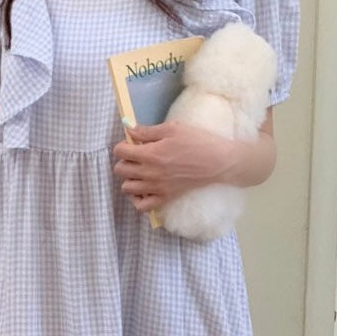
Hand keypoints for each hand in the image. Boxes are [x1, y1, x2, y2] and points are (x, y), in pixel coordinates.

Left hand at [112, 121, 237, 213]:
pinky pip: (141, 206)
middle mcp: (149, 173)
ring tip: (139, 172)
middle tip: (136, 156)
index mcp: (150, 154)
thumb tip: (130, 129)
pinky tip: (143, 190)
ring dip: (129, 179)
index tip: (132, 143)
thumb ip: (148, 131)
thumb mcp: (173, 128)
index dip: (123, 145)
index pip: (120, 152)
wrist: (217, 162)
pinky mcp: (165, 198)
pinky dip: (138, 199)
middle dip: (124, 160)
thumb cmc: (197, 141)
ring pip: (126, 188)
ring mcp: (156, 188)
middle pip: (119, 170)